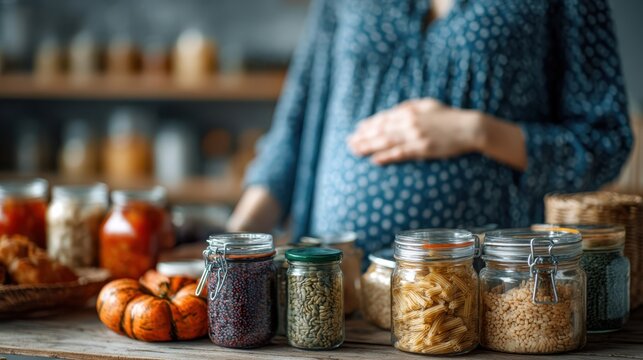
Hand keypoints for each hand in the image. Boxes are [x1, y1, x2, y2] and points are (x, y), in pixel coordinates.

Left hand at [348, 98, 483, 164]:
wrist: (469, 128)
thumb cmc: (448, 116)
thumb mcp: (427, 105)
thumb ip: (409, 106)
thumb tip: (393, 110)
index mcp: (409, 111)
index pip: (383, 118)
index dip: (368, 125)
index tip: (357, 130)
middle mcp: (409, 123)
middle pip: (380, 130)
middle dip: (363, 137)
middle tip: (349, 143)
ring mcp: (415, 136)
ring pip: (386, 142)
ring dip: (369, 147)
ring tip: (356, 151)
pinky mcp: (422, 149)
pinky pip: (400, 153)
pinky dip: (386, 157)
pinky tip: (375, 160)